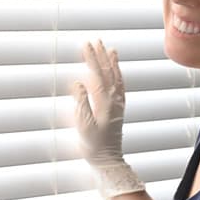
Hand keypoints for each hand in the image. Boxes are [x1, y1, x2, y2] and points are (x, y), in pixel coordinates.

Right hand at [70, 40, 143, 199]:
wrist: (108, 159)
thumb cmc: (94, 144)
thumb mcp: (84, 124)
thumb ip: (81, 102)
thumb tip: (79, 82)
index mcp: (105, 101)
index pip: (98, 74)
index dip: (91, 58)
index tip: (85, 45)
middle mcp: (114, 99)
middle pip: (108, 72)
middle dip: (100, 56)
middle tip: (94, 40)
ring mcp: (118, 103)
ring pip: (116, 77)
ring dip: (111, 62)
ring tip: (109, 49)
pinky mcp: (118, 108)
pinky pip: (120, 86)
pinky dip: (118, 75)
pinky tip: (115, 70)